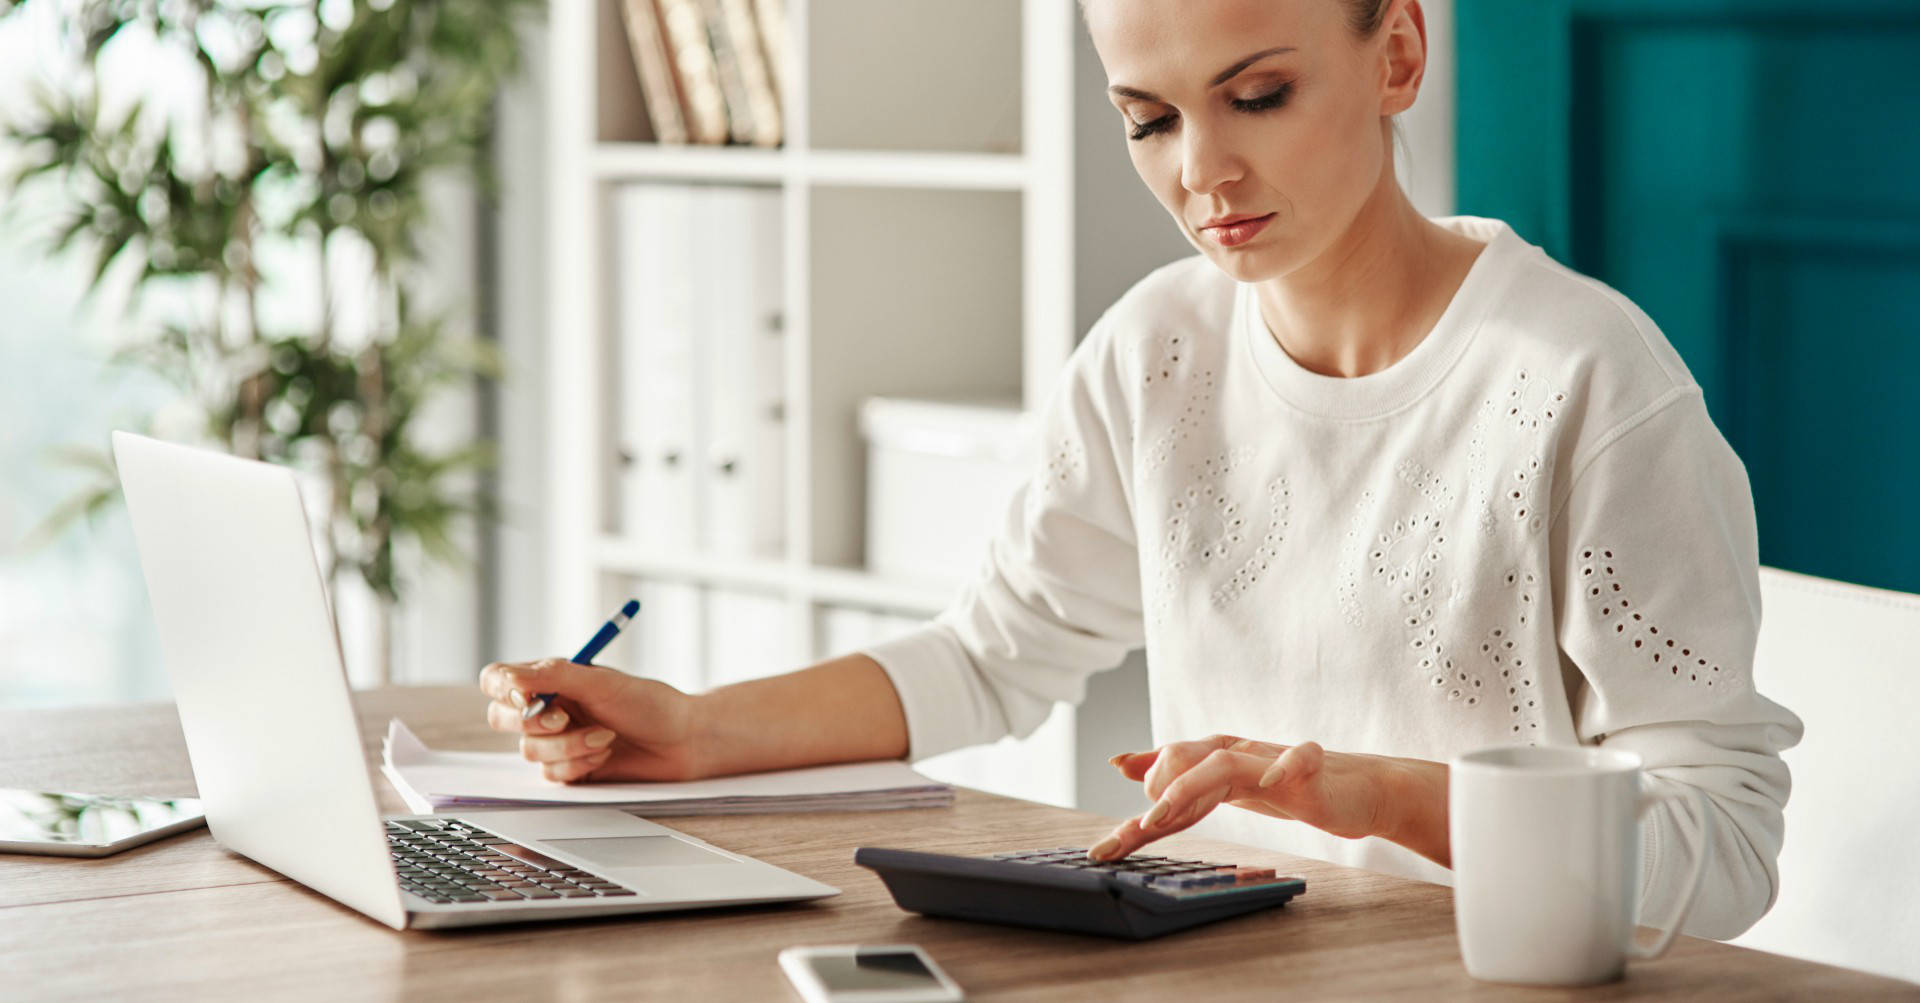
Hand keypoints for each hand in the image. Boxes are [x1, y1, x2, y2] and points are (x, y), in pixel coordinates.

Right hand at [478, 658, 701, 782]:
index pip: (499, 680)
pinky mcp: (568, 769)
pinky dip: (578, 763)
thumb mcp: (601, 681)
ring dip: (568, 745)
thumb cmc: (648, 704)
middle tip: (565, 718)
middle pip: (502, 717)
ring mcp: (555, 741)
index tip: (525, 696)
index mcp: (550, 680)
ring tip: (604, 736)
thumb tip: (509, 677)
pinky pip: (550, 773)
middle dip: (533, 722)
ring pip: (528, 750)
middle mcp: (547, 709)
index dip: (502, 689)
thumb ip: (554, 675)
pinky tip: (604, 754)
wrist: (681, 741)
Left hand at [1087, 734, 1449, 866]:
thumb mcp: (1228, 786)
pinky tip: (1269, 781)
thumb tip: (1124, 763)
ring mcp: (1274, 759)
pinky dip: (1282, 767)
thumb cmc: (1292, 787)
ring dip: (1190, 784)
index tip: (1108, 840)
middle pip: (1186, 758)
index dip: (1135, 802)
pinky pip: (1298, 759)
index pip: (1169, 772)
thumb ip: (1178, 777)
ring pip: (1225, 759)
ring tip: (1164, 810)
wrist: (1359, 789)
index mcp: (1218, 760)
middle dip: (1157, 790)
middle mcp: (1240, 754)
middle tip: (1142, 829)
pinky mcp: (1312, 768)